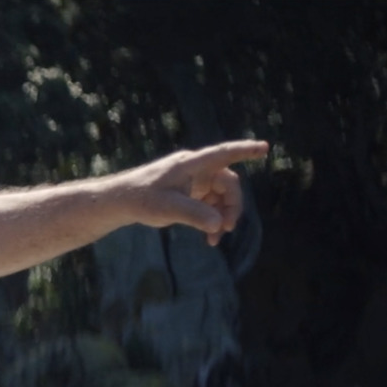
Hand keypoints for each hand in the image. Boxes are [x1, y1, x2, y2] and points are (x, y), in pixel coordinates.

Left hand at [115, 140, 269, 245]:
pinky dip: (212, 220)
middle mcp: (195, 170)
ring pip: (220, 197)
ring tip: (215, 239)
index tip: (265, 148)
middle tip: (227, 228)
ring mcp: (193, 181)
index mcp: (191, 164)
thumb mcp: (167, 208)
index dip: (244, 150)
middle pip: (227, 183)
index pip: (223, 154)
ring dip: (222, 216)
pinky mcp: (189, 194)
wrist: (121, 202)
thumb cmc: (141, 198)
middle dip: (232, 206)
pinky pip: (210, 205)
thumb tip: (219, 224)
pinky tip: (210, 238)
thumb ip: (194, 214)